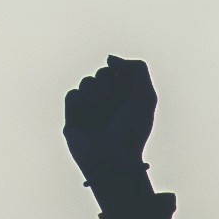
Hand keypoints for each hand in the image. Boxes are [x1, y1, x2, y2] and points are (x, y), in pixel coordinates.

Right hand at [63, 56, 157, 191]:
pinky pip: (72, 95)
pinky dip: (80, 102)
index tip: (126, 94)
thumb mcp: (146, 96)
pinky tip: (86, 114)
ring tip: (98, 112)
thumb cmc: (132, 131)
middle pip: (102, 73)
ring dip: (94, 94)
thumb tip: (109, 59)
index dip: (122, 77)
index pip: (118, 70)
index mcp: (125, 95)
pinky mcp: (73, 116)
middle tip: (112, 104)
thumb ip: (137, 69)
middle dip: (108, 85)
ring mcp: (90, 108)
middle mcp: (107, 100)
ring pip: (86, 82)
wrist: (112, 159)